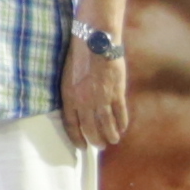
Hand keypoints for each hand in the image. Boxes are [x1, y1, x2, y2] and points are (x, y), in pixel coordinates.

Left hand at [60, 37, 133, 151]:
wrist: (95, 43)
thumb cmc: (78, 57)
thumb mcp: (67, 78)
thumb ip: (72, 94)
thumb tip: (77, 108)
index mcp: (69, 97)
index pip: (71, 125)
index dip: (77, 138)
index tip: (81, 146)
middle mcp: (84, 102)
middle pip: (90, 128)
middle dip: (95, 140)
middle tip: (99, 146)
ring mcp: (102, 98)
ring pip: (107, 125)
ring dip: (110, 135)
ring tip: (112, 141)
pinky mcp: (116, 93)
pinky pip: (120, 113)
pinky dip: (122, 123)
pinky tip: (122, 128)